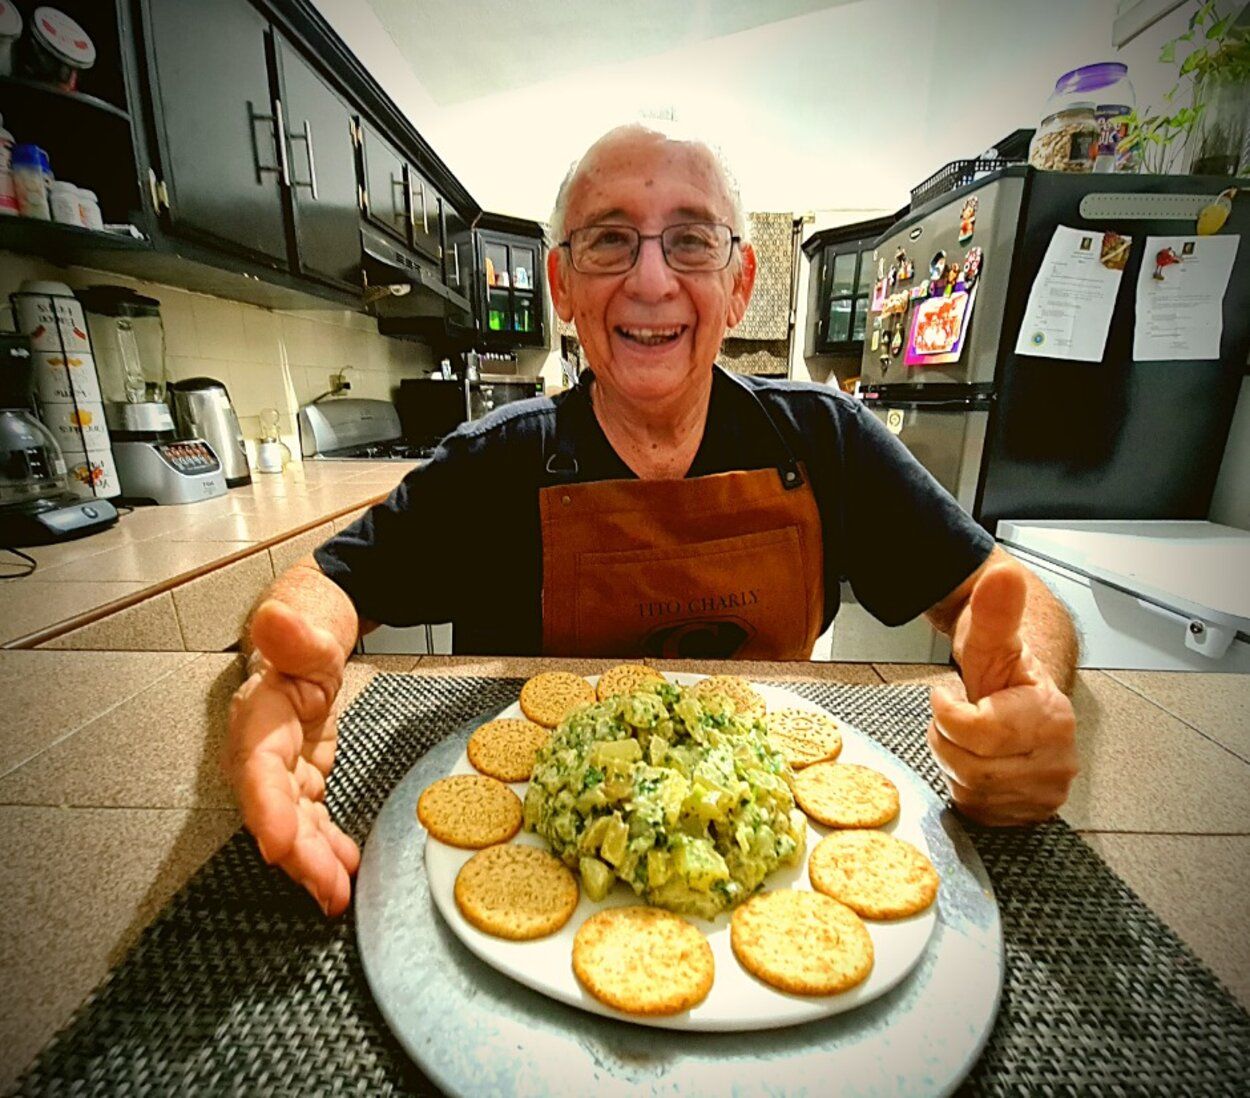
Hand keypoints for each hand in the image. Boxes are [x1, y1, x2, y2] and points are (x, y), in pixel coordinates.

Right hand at [223, 599, 359, 913]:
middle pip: (275, 811)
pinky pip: (310, 822)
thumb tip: (275, 618)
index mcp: (259, 717)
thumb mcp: (306, 633)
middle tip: (328, 889)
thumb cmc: (301, 641)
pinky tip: (344, 874)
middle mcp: (261, 753)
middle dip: (299, 855)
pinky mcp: (299, 781)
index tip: (280, 844)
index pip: (258, 769)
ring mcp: (281, 772)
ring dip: (314, 864)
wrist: (302, 646)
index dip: (267, 810)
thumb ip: (293, 634)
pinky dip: (326, 849)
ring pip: (293, 825)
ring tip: (337, 896)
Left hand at [927, 564, 1077, 825]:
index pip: (981, 731)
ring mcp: (1046, 791)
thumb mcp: (990, 640)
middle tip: (958, 718)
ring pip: (970, 789)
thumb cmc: (1002, 673)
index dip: (949, 713)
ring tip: (968, 737)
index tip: (948, 695)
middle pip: (971, 765)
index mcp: (1052, 716)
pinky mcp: (1029, 813)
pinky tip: (977, 761)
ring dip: (954, 761)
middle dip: (949, 738)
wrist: (1020, 700)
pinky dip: (965, 786)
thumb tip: (1003, 576)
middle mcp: (1058, 760)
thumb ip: (995, 612)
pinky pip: (977, 809)